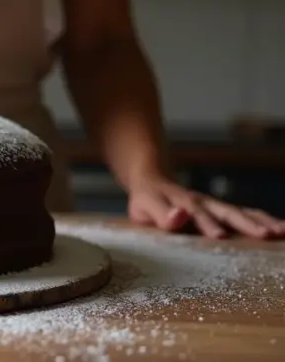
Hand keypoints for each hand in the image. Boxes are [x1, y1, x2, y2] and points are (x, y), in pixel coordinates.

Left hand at [128, 178, 284, 238]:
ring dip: (261, 222)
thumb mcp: (146, 205)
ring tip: (281, 232)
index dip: (207, 225)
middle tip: (265, 235)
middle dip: (246, 224)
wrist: (153, 182)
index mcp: (183, 204)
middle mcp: (204, 203)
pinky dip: (264, 220)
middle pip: (227, 212)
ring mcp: (216, 207)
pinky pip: (247, 214)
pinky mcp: (224, 211)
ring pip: (241, 213)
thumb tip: (177, 218)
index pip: (196, 215)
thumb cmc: (148, 200)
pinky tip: (282, 229)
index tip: (219, 236)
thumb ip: (161, 214)